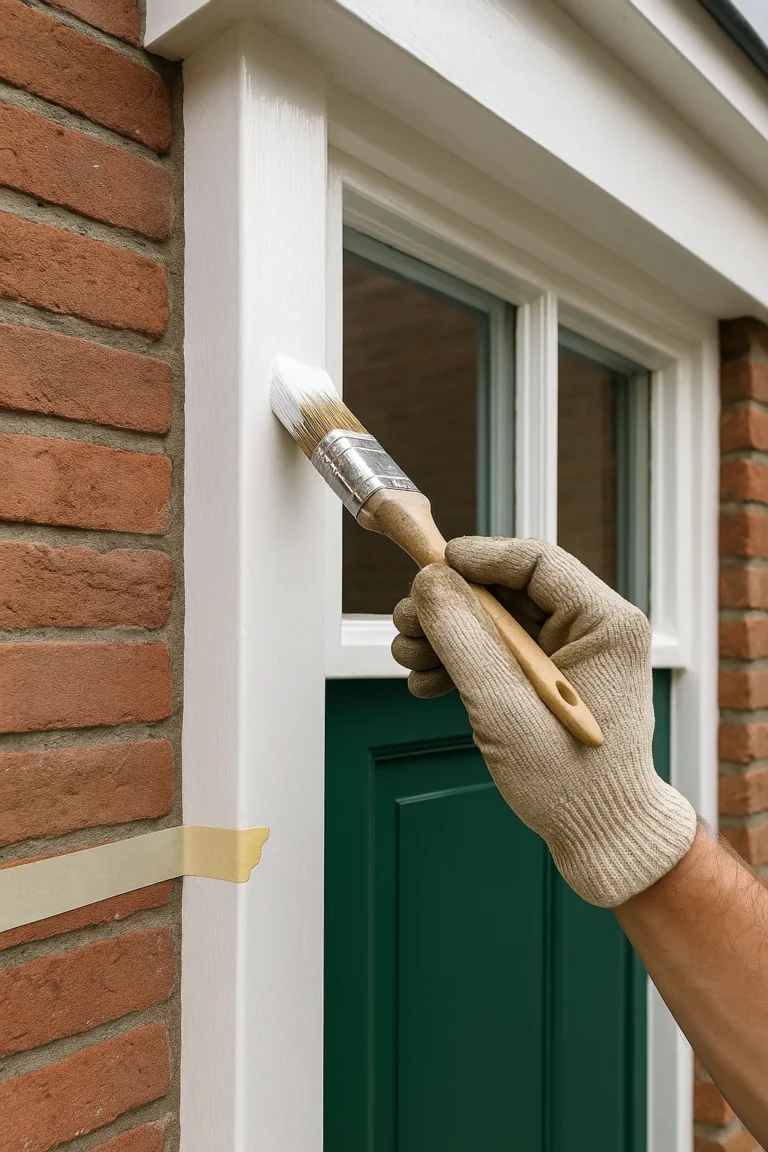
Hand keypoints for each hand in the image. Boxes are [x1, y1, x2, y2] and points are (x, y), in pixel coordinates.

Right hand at [391, 537, 695, 906]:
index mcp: (606, 624)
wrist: (600, 839)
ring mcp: (569, 655)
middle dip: (449, 606)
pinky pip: (496, 651)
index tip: (430, 566)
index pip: (536, 562)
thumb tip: (429, 583)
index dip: (478, 558)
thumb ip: (462, 640)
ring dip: (445, 635)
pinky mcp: (547, 679)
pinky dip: (458, 662)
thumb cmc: (573, 784)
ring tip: (408, 659)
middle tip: (404, 623)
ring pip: (494, 620)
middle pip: (507, 589)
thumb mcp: (504, 709)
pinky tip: (426, 683)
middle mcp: (591, 630)